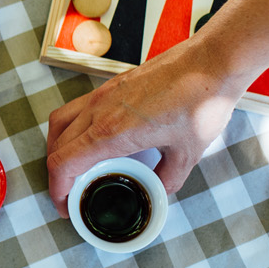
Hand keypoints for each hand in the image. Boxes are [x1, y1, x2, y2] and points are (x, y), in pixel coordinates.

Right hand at [46, 44, 251, 217]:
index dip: (57, 191)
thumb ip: (167, 178)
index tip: (64, 206)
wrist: (212, 61)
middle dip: (57, 176)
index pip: (63, 164)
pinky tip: (91, 140)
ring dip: (59, 149)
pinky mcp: (110, 86)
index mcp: (111, 132)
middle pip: (56, 147)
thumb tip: (157, 189)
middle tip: (70, 194)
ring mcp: (101, 94)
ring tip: (73, 167)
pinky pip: (76, 109)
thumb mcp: (187, 154)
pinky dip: (72, 130)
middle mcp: (98, 111)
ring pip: (60, 125)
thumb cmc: (200, 100)